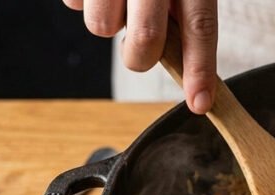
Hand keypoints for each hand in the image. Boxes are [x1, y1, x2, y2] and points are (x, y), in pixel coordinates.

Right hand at [62, 0, 217, 114]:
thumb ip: (185, 11)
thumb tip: (186, 66)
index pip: (201, 26)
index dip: (201, 69)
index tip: (200, 104)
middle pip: (147, 40)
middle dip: (140, 57)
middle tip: (140, 46)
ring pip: (101, 27)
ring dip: (107, 24)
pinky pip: (73, 4)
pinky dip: (83, 1)